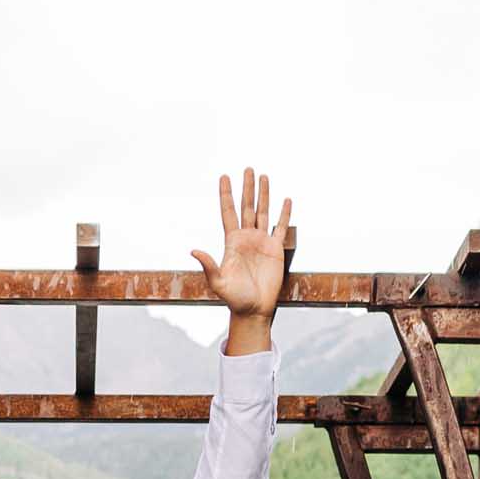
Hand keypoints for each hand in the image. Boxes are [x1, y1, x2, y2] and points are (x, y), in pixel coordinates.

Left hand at [191, 168, 291, 329]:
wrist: (253, 309)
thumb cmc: (234, 298)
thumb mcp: (217, 282)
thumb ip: (208, 265)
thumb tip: (193, 250)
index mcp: (231, 242)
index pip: (228, 212)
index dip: (226, 195)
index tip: (224, 177)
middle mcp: (246, 238)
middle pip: (246, 207)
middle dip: (246, 188)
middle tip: (247, 169)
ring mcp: (261, 242)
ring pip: (263, 212)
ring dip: (264, 195)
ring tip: (264, 177)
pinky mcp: (276, 249)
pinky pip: (281, 227)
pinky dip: (284, 214)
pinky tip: (286, 200)